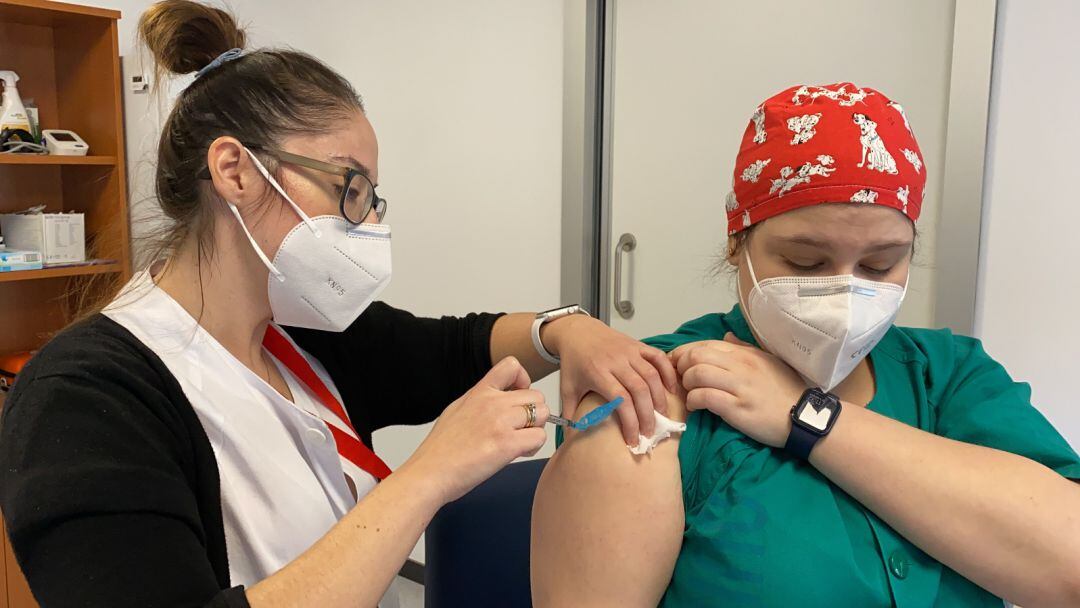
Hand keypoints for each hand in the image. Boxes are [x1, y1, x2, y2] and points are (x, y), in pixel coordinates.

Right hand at [404, 356, 549, 503]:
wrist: (429, 473)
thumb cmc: (440, 450)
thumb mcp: (456, 410)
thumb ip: (479, 401)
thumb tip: (498, 400)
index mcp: (479, 392)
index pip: (511, 365)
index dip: (523, 380)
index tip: (518, 397)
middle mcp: (491, 402)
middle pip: (537, 395)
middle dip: (534, 414)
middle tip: (520, 430)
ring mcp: (500, 421)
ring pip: (543, 414)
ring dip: (536, 430)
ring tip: (520, 442)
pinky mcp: (506, 444)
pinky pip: (540, 437)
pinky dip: (534, 447)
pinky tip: (518, 453)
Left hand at [544, 315, 677, 444]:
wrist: (577, 331)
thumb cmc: (574, 361)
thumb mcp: (567, 388)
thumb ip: (570, 413)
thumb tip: (571, 438)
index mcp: (597, 373)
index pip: (621, 400)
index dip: (630, 421)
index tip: (633, 439)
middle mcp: (616, 362)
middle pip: (639, 390)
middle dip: (647, 415)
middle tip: (649, 433)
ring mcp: (629, 352)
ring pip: (651, 375)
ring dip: (660, 398)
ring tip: (662, 416)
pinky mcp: (638, 345)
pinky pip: (658, 357)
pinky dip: (668, 373)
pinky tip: (671, 390)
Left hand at [670, 333, 804, 447]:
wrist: (804, 418)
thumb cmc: (785, 390)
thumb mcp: (768, 362)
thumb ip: (744, 348)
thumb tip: (726, 336)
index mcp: (746, 353)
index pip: (705, 344)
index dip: (685, 352)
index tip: (678, 363)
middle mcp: (741, 366)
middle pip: (696, 355)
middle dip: (682, 366)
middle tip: (681, 379)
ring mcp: (739, 386)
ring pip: (697, 373)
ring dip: (686, 383)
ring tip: (689, 392)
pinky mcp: (738, 408)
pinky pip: (705, 397)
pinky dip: (694, 401)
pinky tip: (695, 406)